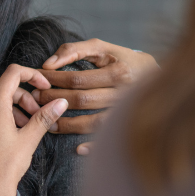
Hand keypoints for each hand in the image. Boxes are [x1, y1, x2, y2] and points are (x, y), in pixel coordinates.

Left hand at [0, 65, 67, 195]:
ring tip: (25, 127)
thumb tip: (61, 102)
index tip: (44, 86)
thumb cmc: (6, 166)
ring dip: (11, 108)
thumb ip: (44, 117)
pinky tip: (8, 138)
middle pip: (2, 87)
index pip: (13, 73)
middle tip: (37, 113)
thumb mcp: (29, 140)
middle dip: (23, 95)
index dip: (32, 74)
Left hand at [34, 39, 158, 144]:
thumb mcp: (100, 47)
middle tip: (35, 101)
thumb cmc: (121, 58)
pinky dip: (94, 145)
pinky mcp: (130, 126)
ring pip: (94, 122)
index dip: (53, 81)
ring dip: (68, 125)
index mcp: (118, 72)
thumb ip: (73, 50)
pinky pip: (110, 138)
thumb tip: (48, 64)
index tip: (37, 82)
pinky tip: (78, 148)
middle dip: (55, 101)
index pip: (77, 79)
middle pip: (83, 101)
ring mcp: (128, 112)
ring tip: (47, 124)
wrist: (159, 76)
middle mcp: (124, 93)